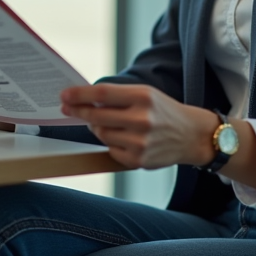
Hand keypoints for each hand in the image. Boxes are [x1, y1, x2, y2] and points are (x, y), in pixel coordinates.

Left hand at [59, 84, 219, 169]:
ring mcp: (140, 142)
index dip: (79, 95)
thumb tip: (83, 99)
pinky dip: (111, 143)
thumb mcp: (146, 94)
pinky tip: (124, 138)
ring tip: (109, 123)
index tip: (64, 95)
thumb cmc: (164, 111)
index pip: (102, 94)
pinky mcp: (138, 160)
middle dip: (78, 111)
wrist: (192, 136)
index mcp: (143, 97)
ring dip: (97, 128)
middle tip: (67, 108)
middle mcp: (142, 119)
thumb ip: (117, 96)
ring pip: (101, 134)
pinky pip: (110, 150)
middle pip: (97, 116)